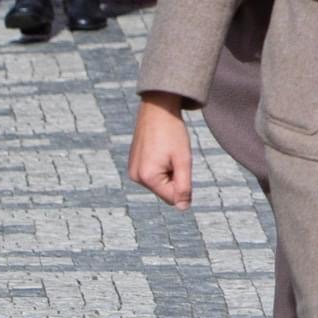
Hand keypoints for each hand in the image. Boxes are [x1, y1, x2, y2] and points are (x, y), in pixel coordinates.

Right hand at [128, 93, 193, 208]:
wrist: (158, 109)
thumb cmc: (173, 133)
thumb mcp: (183, 160)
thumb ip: (184, 186)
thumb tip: (183, 208)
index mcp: (147, 177)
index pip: (172, 197)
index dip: (184, 183)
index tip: (183, 163)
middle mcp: (136, 177)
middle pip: (165, 190)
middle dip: (175, 176)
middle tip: (175, 155)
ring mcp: (133, 170)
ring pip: (160, 182)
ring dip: (169, 171)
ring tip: (168, 151)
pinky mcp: (134, 164)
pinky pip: (153, 174)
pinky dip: (162, 165)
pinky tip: (162, 149)